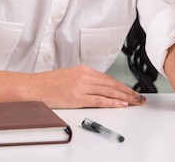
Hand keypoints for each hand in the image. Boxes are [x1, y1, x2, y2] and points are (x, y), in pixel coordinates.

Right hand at [29, 65, 145, 108]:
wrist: (34, 87)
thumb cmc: (49, 83)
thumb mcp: (71, 76)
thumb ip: (86, 80)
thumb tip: (100, 89)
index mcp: (84, 70)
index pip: (109, 79)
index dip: (123, 86)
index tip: (133, 91)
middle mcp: (85, 76)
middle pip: (112, 85)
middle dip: (128, 92)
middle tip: (140, 98)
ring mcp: (81, 86)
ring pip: (109, 92)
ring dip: (125, 97)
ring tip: (135, 102)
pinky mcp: (77, 97)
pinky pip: (99, 100)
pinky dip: (112, 102)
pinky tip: (122, 104)